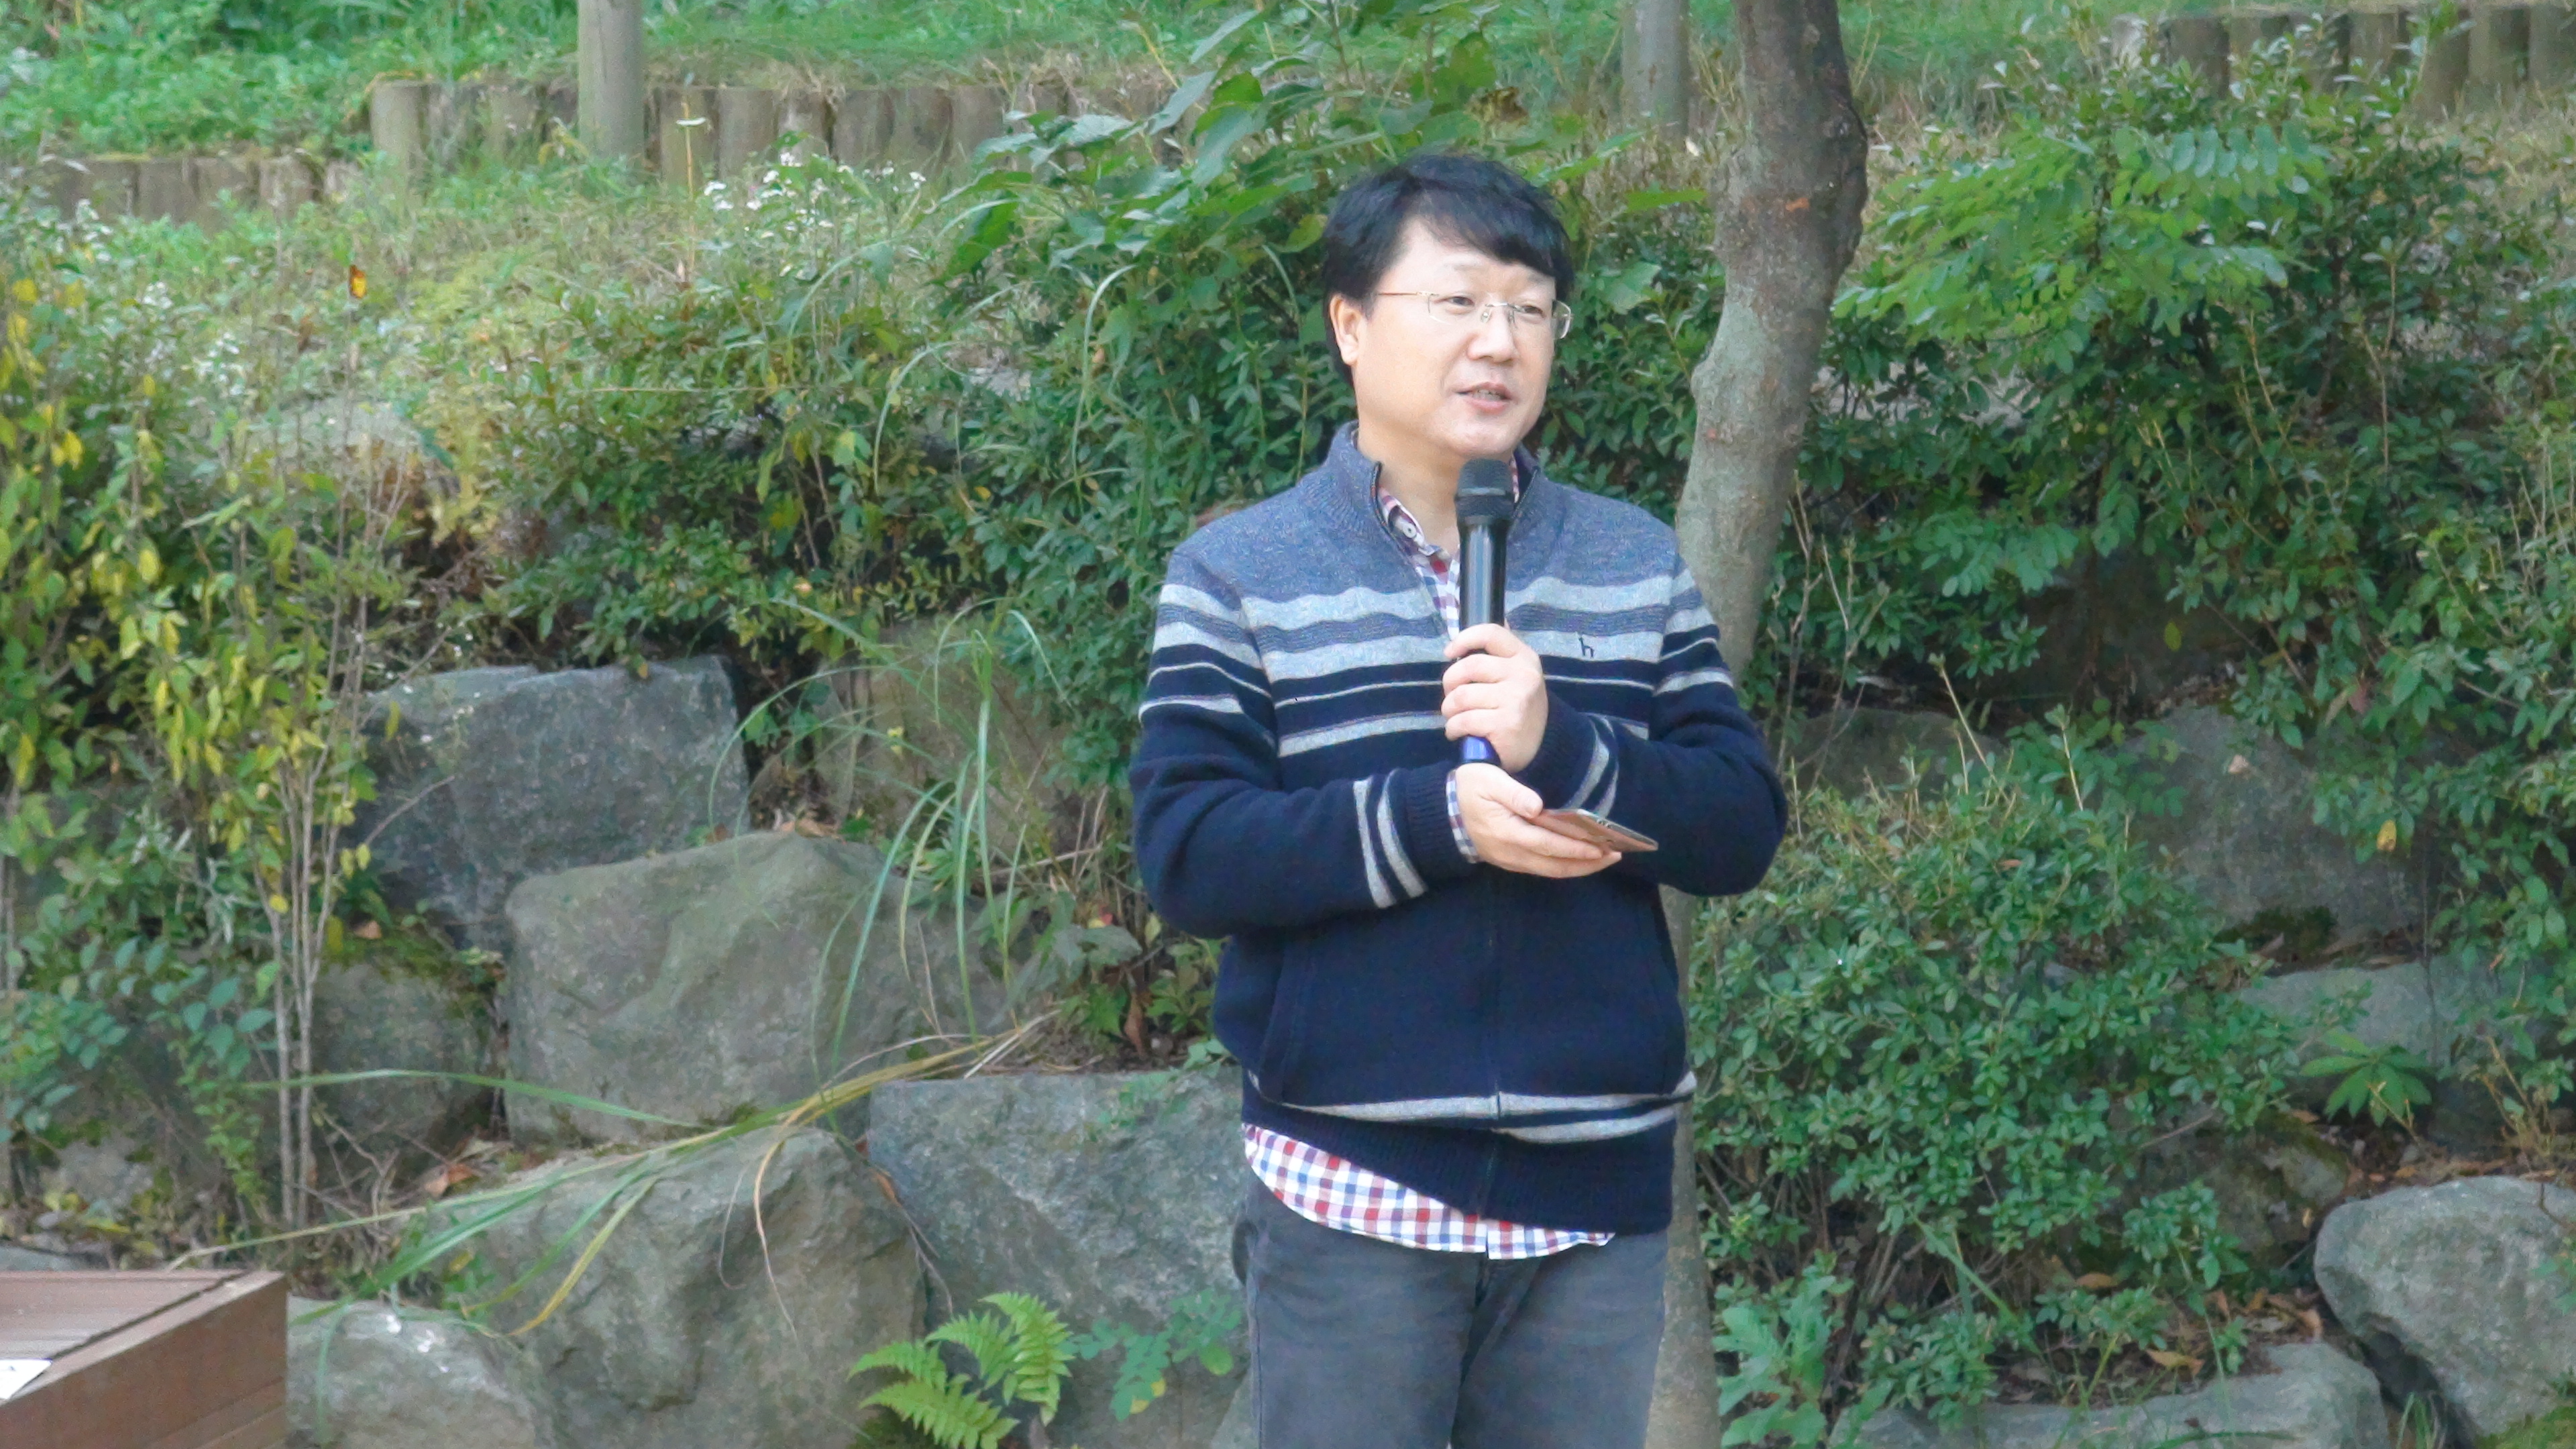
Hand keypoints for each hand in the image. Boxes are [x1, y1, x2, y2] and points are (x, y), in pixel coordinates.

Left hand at [1442, 624, 1547, 771]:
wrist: (1542, 746)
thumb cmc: (1519, 707)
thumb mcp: (1517, 675)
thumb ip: (1496, 655)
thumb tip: (1466, 635)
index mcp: (1524, 657)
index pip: (1491, 633)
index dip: (1464, 639)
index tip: (1449, 653)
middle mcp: (1524, 675)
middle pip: (1469, 666)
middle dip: (1450, 683)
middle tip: (1452, 697)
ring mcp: (1516, 699)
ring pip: (1462, 696)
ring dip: (1449, 709)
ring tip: (1455, 717)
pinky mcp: (1506, 724)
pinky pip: (1464, 720)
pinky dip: (1453, 728)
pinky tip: (1458, 732)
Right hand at [1454, 763, 1618, 878]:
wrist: (1444, 813)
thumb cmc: (1469, 790)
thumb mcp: (1487, 781)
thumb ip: (1514, 793)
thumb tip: (1538, 806)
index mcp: (1509, 832)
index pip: (1550, 844)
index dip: (1577, 848)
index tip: (1601, 847)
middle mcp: (1513, 853)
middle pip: (1555, 864)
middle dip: (1586, 863)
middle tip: (1614, 856)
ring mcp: (1511, 860)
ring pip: (1550, 870)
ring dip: (1578, 868)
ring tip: (1603, 860)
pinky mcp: (1511, 862)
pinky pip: (1542, 869)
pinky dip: (1564, 867)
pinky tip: (1578, 861)